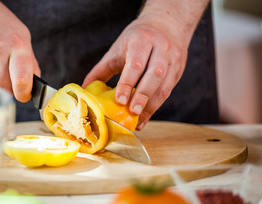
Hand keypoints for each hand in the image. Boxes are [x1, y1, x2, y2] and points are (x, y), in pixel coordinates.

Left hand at [83, 0, 208, 129]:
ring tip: (138, 120)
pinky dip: (156, 106)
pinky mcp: (178, 70)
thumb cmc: (137, 38)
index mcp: (141, 40)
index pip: (135, 64)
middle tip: (132, 112)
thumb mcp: (117, 49)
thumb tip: (84, 89)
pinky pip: (168, 91)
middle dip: (143, 95)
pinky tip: (145, 116)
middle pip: (154, 74)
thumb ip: (101, 69)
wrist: (166, 23)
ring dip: (151, 105)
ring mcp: (173, 59)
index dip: (127, 83)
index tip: (120, 100)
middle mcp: (161, 48)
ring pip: (164, 85)